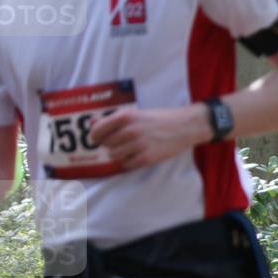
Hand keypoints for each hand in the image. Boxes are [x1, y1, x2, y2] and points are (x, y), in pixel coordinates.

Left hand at [89, 106, 204, 170]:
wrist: (185, 126)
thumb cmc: (161, 118)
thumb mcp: (137, 113)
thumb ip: (114, 119)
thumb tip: (92, 122)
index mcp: (126, 117)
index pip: (98, 130)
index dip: (96, 136)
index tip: (98, 139)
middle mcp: (130, 131)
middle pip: (106, 144)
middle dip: (110, 145)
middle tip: (120, 143)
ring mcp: (138, 145)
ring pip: (115, 155)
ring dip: (119, 154)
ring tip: (129, 150)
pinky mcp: (147, 158)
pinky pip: (127, 164)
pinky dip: (128, 162)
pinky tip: (136, 156)